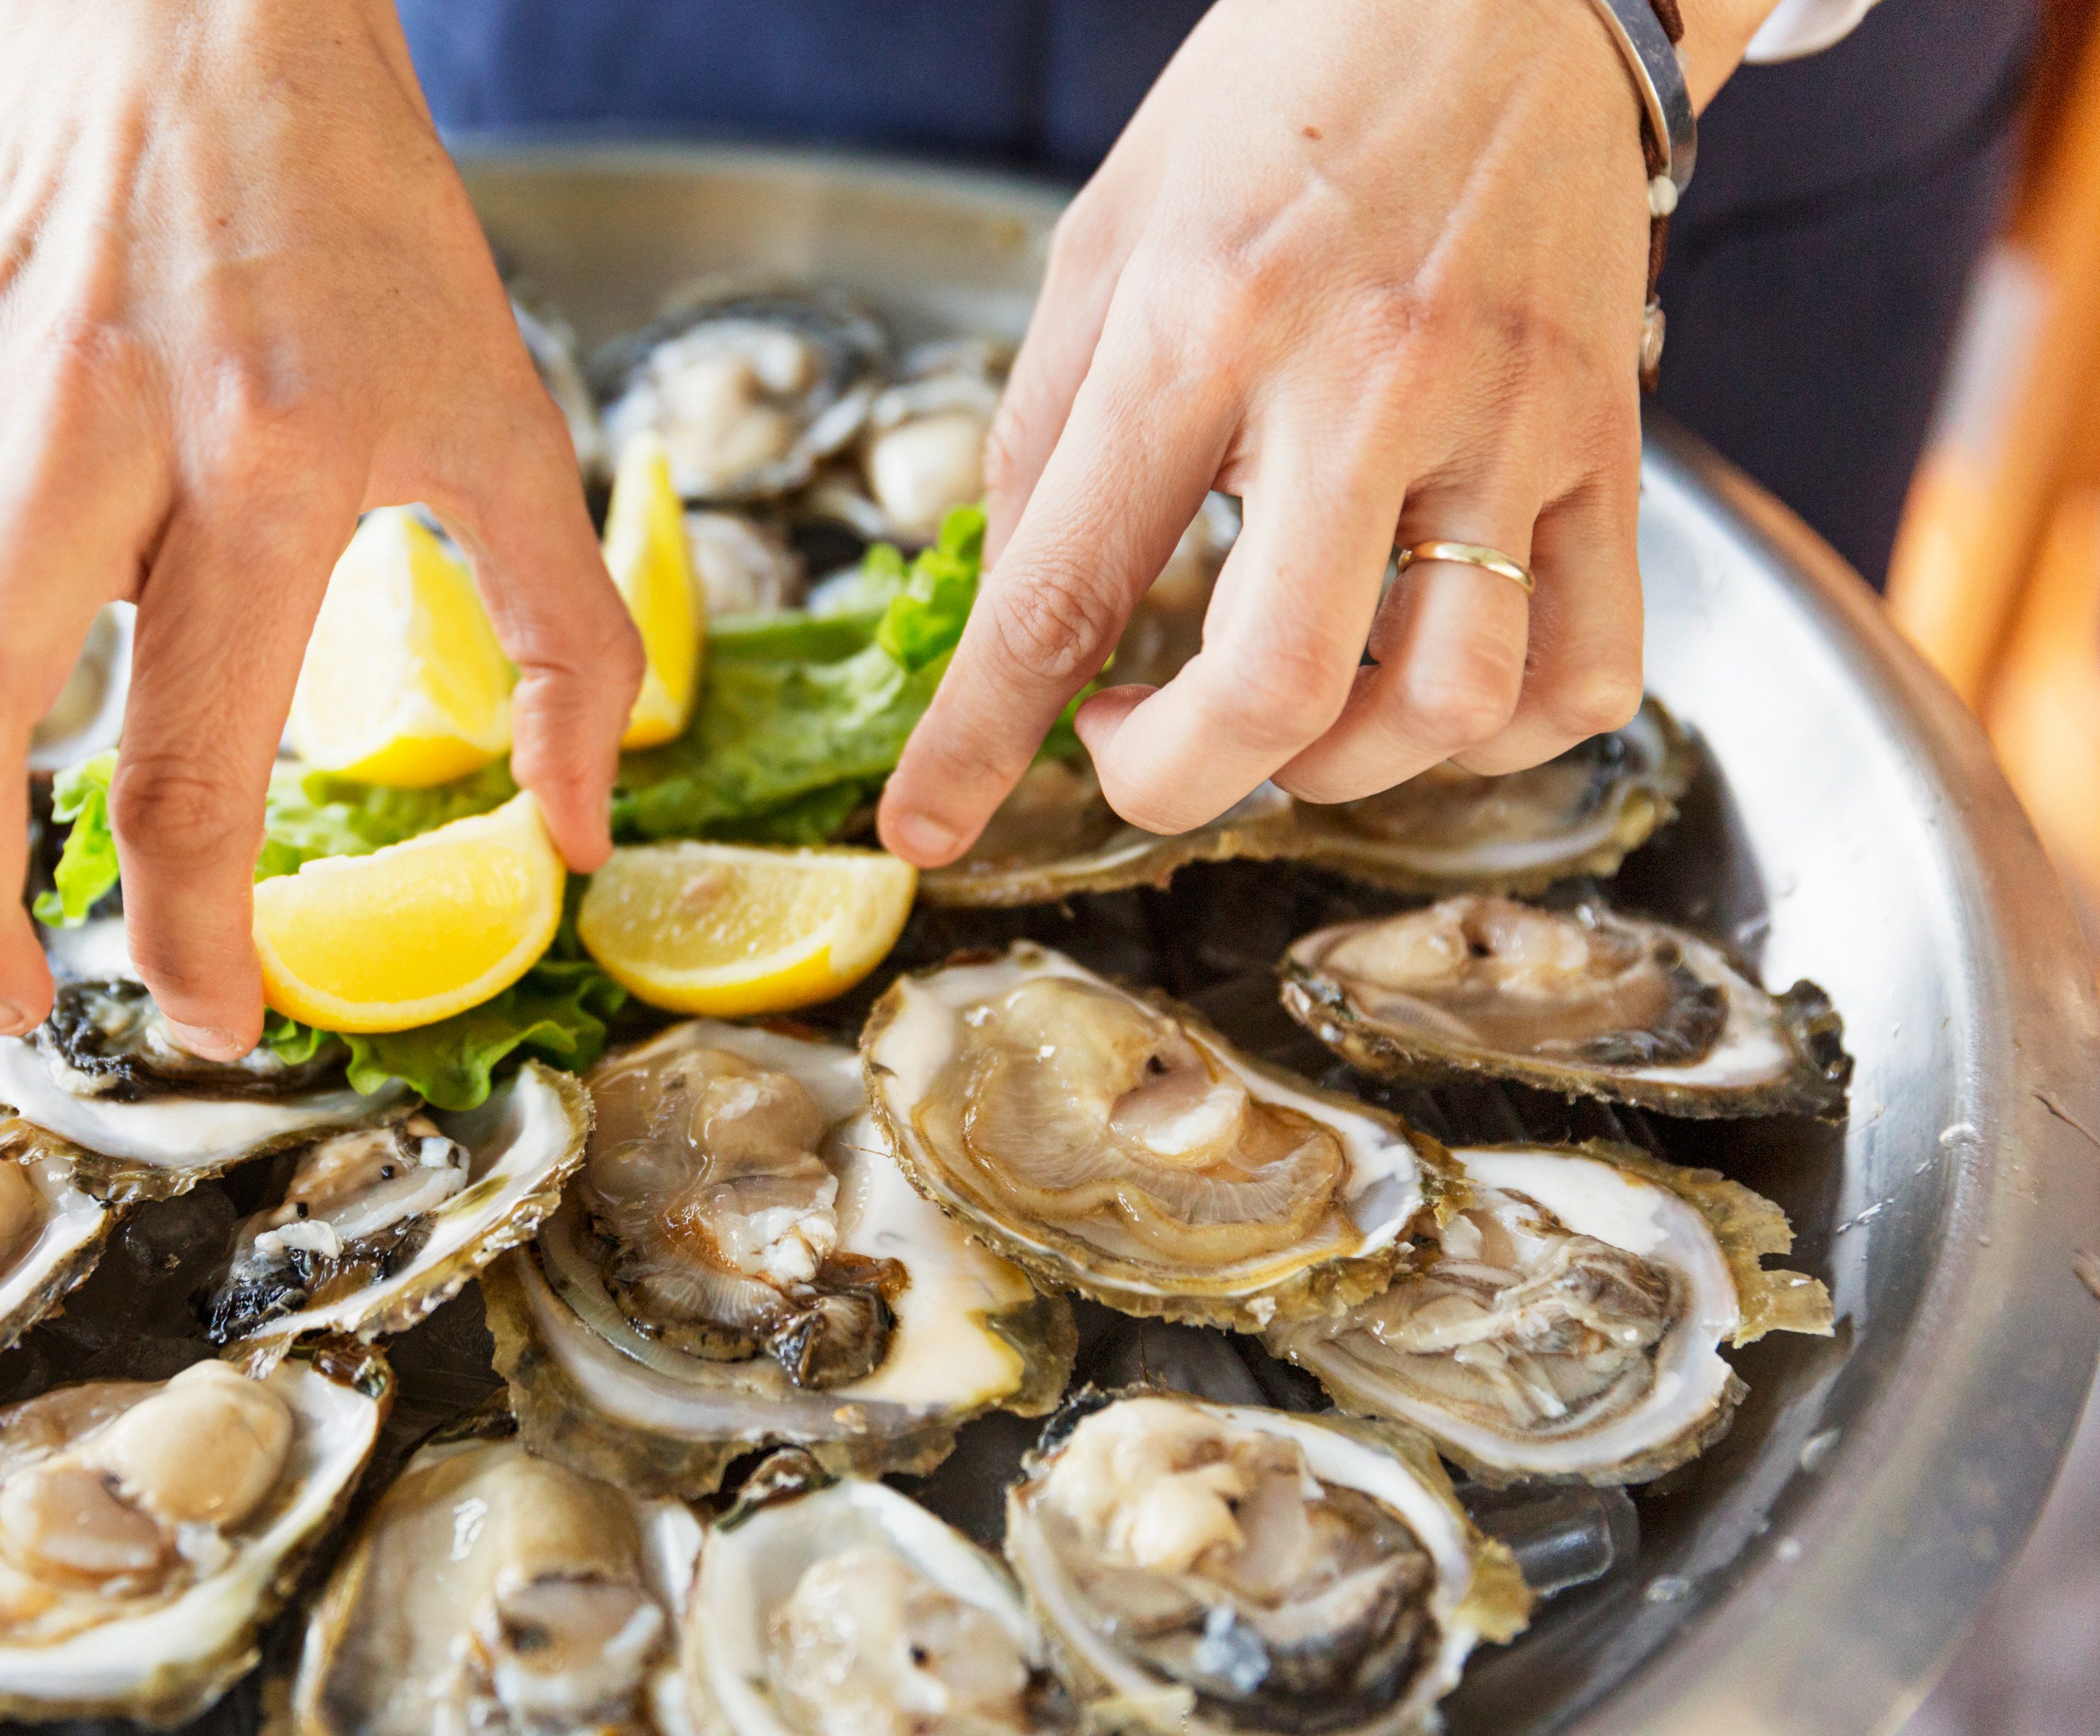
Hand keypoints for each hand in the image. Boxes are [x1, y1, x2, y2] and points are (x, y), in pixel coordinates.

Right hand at [0, 0, 638, 1057]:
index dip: (190, 930)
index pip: (192, 751)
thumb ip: (565, 634)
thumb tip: (570, 833)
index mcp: (271, 461)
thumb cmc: (365, 234)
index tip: (209, 1019)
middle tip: (11, 999)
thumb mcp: (509, 419)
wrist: (208, 26)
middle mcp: (87, 424)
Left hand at [877, 0, 1771, 861]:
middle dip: (1172, 783)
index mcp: (1201, 327)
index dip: (977, 744)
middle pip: (1274, 691)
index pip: (1063, 592)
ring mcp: (1507, 419)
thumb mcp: (1106, 241)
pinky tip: (1423, 685)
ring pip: (1450, 704)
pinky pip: (1589, 666)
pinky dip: (1501, 732)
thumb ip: (1044, 435)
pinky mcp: (1611, 438)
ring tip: (1282, 710)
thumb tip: (1005, 613)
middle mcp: (1363, 382)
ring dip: (1340, 767)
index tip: (926, 831)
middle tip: (1131, 755)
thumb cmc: (1284, 103)